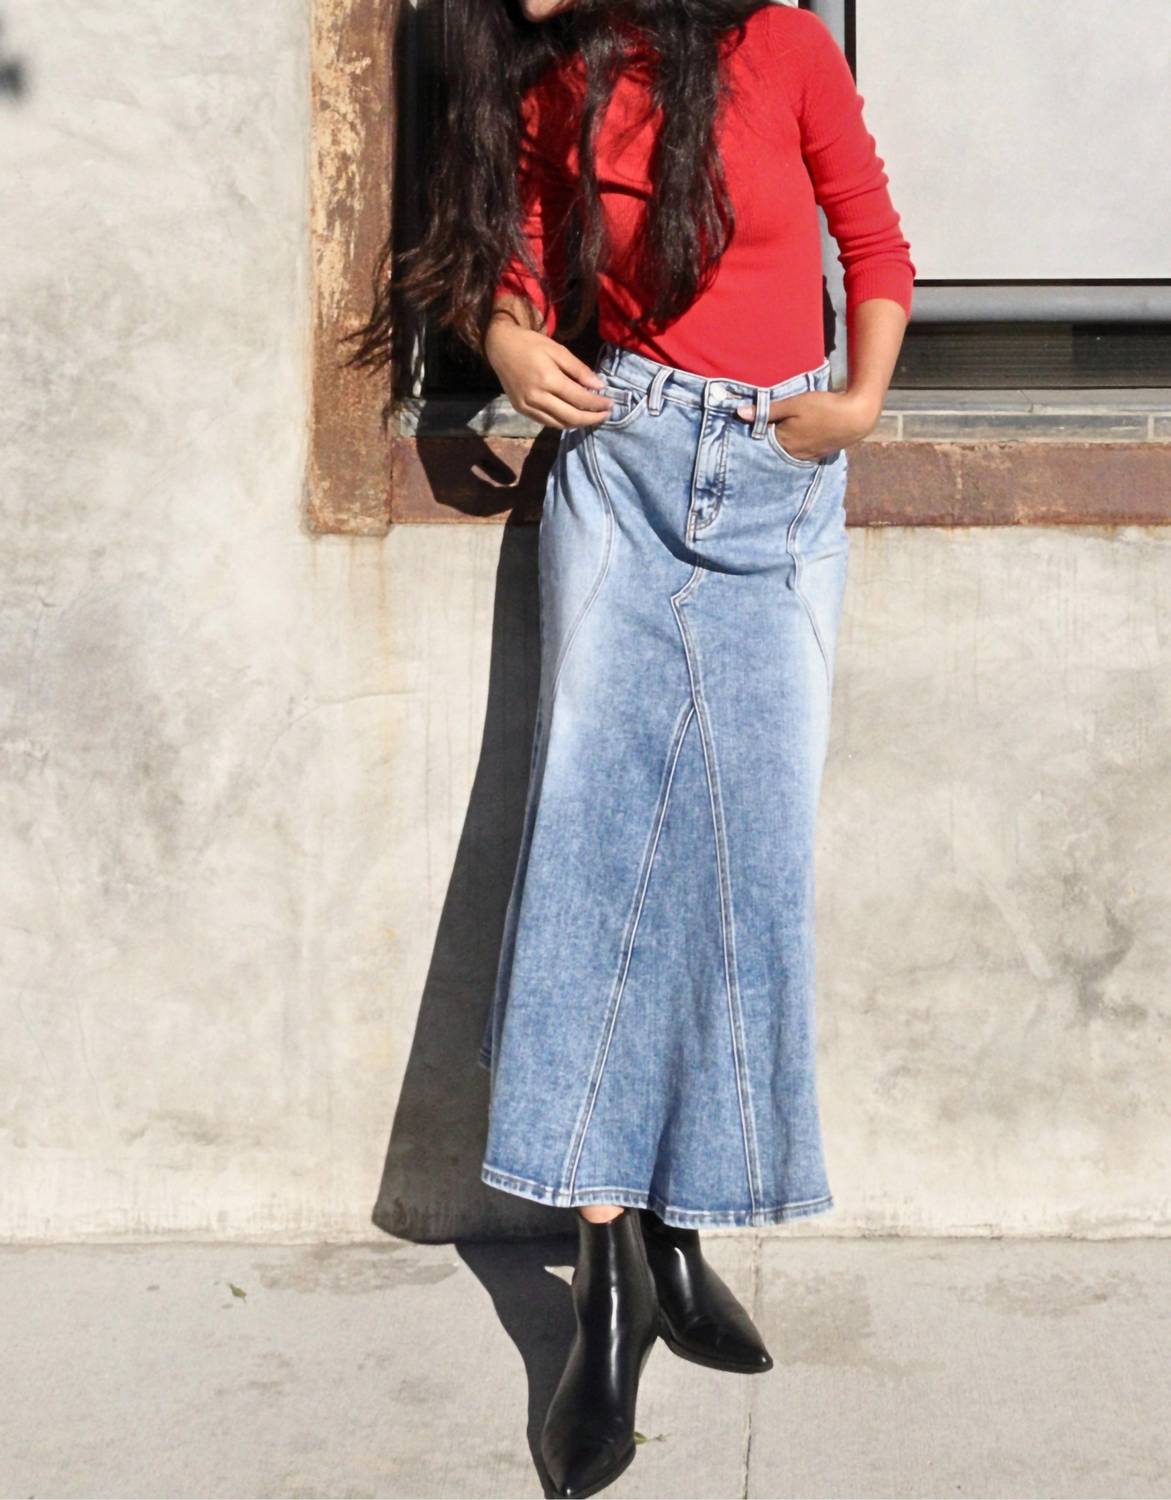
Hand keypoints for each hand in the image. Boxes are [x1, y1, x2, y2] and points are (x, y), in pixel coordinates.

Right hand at [484, 317, 613, 429]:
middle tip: (606, 415)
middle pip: (571, 416)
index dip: (597, 404)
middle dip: (591, 418)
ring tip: (593, 418)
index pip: (579, 399)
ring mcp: (527, 406)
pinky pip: (547, 423)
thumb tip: (599, 386)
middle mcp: (537, 397)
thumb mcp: (558, 350)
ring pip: (559, 424)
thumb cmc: (531, 344)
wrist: (500, 347)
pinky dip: (563, 423)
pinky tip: (573, 417)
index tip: (610, 403)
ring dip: (578, 424)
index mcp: (548, 379)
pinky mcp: (521, 410)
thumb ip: (579, 369)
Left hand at [735, 388, 880, 461]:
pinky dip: (795, 446)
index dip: (755, 429)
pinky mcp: (818, 455)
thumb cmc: (823, 407)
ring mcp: (806, 456)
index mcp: (783, 442)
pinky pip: (799, 453)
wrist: (856, 417)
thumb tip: (739, 413)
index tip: (750, 420)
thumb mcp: (794, 403)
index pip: (760, 439)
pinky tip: (798, 436)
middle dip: (767, 439)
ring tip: (782, 430)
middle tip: (764, 426)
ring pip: (786, 451)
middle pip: (772, 448)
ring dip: (781, 443)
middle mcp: (792, 454)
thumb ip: (767, 410)